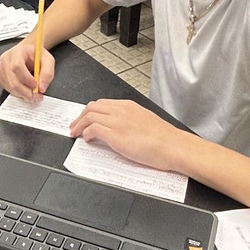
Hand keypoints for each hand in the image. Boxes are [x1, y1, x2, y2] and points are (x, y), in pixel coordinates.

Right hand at [0, 42, 54, 101]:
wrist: (28, 53)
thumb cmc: (36, 55)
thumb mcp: (48, 60)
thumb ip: (47, 73)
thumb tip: (41, 87)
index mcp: (17, 51)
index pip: (17, 66)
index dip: (26, 78)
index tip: (36, 85)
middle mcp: (6, 59)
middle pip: (12, 80)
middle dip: (25, 91)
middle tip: (36, 96)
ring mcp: (1, 68)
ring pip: (10, 86)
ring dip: (22, 93)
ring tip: (32, 92)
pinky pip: (7, 89)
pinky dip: (17, 93)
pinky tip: (24, 89)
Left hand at [70, 99, 184, 171]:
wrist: (174, 146)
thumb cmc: (165, 139)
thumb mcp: (146, 121)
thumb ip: (131, 121)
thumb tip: (122, 129)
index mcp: (129, 106)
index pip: (102, 103)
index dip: (90, 111)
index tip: (85, 119)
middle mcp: (121, 110)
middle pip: (92, 107)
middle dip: (80, 116)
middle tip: (75, 126)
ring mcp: (118, 121)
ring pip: (89, 116)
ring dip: (79, 125)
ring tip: (75, 133)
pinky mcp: (115, 135)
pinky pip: (93, 129)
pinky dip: (86, 133)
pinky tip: (87, 140)